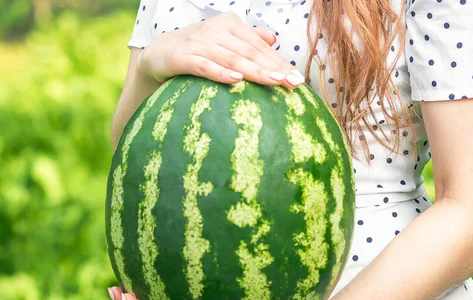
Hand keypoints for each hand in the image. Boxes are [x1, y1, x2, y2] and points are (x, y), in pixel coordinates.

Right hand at [137, 11, 303, 88]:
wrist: (158, 54)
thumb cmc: (198, 51)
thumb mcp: (224, 42)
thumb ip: (248, 40)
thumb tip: (273, 39)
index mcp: (230, 25)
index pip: (259, 46)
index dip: (279, 61)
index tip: (297, 79)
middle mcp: (216, 30)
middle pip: (250, 52)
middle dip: (273, 68)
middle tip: (293, 83)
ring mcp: (198, 42)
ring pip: (232, 58)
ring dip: (254, 70)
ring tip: (274, 81)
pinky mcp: (182, 58)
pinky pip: (204, 66)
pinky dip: (220, 72)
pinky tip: (236, 80)